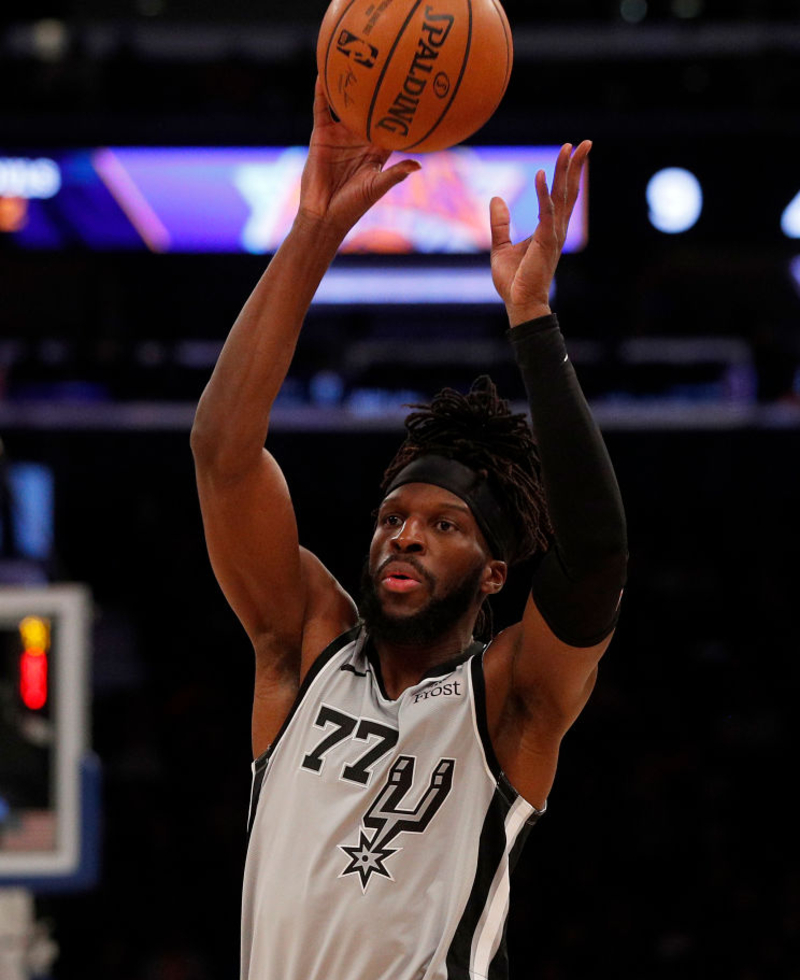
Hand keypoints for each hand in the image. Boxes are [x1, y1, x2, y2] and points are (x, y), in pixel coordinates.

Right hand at [297, 78, 420, 238]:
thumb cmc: (353, 205)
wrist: (324, 215)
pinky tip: (324, 74)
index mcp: (376, 151)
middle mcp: (359, 139)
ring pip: (345, 106)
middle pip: (369, 110)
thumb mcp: (377, 187)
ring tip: (356, 59)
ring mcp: (340, 135)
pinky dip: (322, 93)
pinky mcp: (321, 135)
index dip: (400, 110)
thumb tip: (418, 165)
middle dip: (377, 90)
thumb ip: (396, 173)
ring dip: (349, 85)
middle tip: (389, 64)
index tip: (413, 91)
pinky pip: (321, 109)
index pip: (390, 125)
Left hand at [490, 141, 590, 326]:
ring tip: (569, 148)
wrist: (519, 303)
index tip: (571, 152)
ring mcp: (553, 234)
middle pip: (569, 191)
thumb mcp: (500, 246)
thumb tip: (496, 198)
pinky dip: (543, 192)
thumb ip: (500, 223)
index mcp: (549, 230)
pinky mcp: (544, 241)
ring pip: (562, 196)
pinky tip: (541, 173)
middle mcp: (556, 229)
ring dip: (565, 171)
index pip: (561, 196)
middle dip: (576, 166)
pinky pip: (545, 211)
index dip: (566, 174)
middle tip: (585, 143)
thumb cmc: (514, 281)